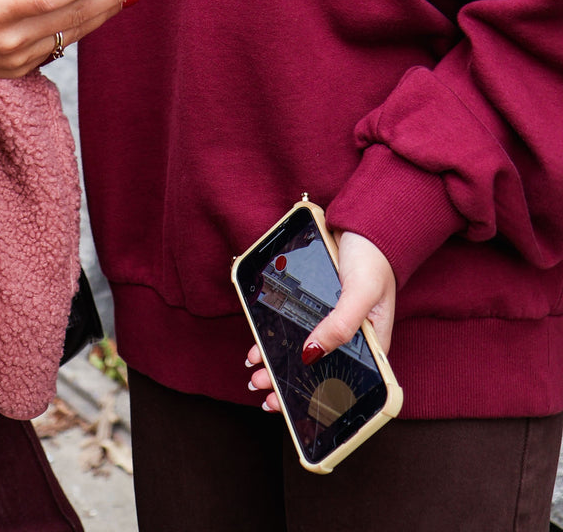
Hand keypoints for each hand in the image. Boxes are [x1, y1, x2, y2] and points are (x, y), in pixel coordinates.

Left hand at [246, 231, 395, 411]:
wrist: (364, 221)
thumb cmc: (374, 258)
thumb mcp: (360, 293)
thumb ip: (340, 324)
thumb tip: (312, 353)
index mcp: (370, 344)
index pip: (341, 380)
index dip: (315, 397)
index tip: (288, 406)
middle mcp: (351, 336)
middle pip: (317, 368)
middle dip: (287, 381)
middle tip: (260, 387)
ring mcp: (333, 320)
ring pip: (303, 349)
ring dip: (278, 360)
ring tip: (255, 368)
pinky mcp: (318, 303)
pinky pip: (296, 323)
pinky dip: (277, 334)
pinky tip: (261, 341)